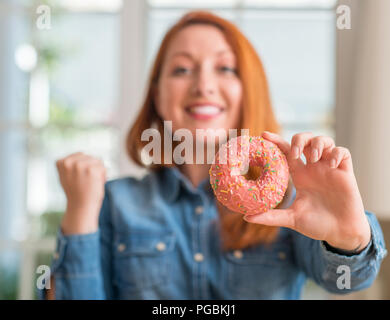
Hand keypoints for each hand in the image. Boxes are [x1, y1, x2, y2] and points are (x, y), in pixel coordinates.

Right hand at [56, 152, 105, 234]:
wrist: (81, 206)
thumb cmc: (76, 193)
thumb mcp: (67, 176)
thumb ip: (71, 165)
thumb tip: (82, 153)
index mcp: (61, 162)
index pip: (80, 155)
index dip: (84, 167)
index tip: (80, 178)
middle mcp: (69, 162)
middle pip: (89, 157)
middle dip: (92, 168)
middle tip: (87, 182)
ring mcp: (80, 165)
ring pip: (97, 161)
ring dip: (98, 172)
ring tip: (91, 183)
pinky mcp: (91, 169)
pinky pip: (103, 167)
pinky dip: (103, 175)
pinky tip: (96, 184)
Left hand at [244, 132, 370, 251]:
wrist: (340, 233)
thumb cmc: (316, 225)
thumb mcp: (292, 219)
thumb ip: (271, 217)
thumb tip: (246, 217)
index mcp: (300, 175)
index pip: (286, 151)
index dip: (276, 141)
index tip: (264, 135)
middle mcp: (313, 168)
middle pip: (305, 139)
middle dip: (299, 139)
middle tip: (295, 152)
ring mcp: (329, 168)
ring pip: (324, 140)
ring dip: (317, 144)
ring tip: (313, 158)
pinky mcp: (345, 172)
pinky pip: (343, 152)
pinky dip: (336, 153)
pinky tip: (331, 166)